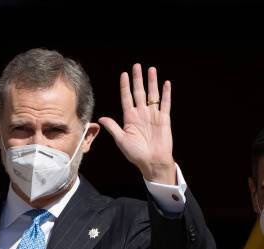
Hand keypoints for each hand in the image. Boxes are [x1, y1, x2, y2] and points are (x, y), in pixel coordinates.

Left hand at [99, 64, 175, 183]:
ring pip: (152, 95)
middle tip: (136, 66)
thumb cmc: (136, 154)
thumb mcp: (121, 140)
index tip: (123, 74)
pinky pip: (165, 104)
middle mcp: (141, 115)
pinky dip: (166, 94)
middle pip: (139, 93)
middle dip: (137, 79)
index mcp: (130, 119)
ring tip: (151, 69)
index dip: (125, 87)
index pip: (126, 99)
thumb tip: (101, 118)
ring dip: (152, 82)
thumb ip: (113, 127)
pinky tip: (166, 83)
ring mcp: (153, 116)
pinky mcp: (164, 119)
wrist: (152, 162)